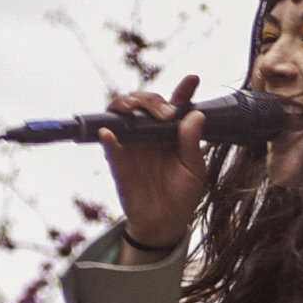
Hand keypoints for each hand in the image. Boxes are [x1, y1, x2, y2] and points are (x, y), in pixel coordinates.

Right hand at [98, 73, 209, 255]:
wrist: (166, 223)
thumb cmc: (182, 194)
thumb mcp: (195, 170)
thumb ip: (192, 143)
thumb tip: (195, 115)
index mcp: (173, 132)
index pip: (176, 105)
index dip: (184, 89)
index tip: (193, 79)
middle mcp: (151, 133)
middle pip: (144, 103)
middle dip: (152, 100)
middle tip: (166, 113)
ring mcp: (133, 145)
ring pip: (121, 114)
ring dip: (125, 106)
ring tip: (134, 109)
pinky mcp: (119, 163)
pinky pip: (110, 147)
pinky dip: (107, 137)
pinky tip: (109, 133)